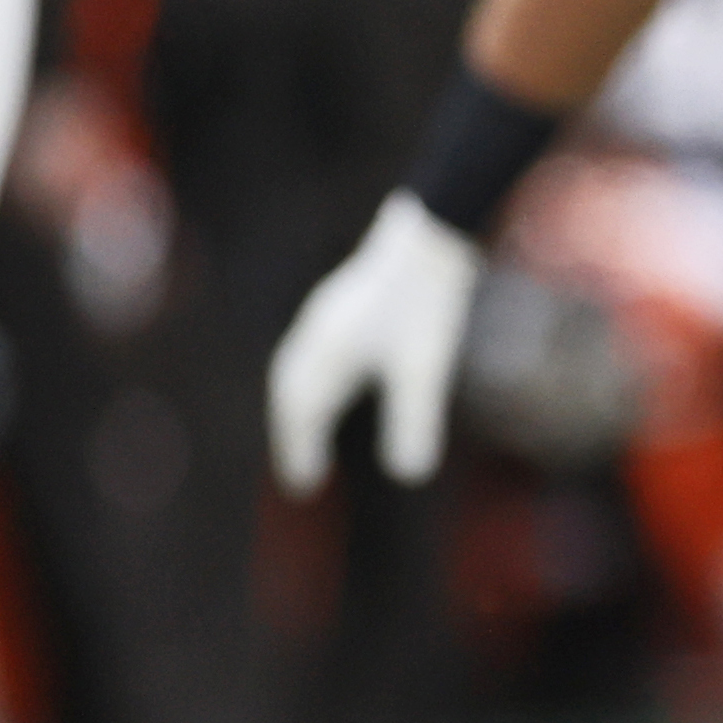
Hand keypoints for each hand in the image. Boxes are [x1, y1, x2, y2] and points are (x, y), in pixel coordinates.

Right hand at [267, 192, 486, 495]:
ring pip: (297, 369)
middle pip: (290, 393)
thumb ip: (414, 420)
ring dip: (298, 407)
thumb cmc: (426, 303)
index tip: (304, 488)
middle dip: (292, 434)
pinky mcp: (344, 304)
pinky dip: (311, 380)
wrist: (432, 234)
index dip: (299, 451)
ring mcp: (326, 316)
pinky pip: (311, 352)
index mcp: (327, 355)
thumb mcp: (425, 368)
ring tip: (308, 434)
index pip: (302, 414)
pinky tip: (334, 384)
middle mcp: (316, 335)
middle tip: (300, 472)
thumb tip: (408, 475)